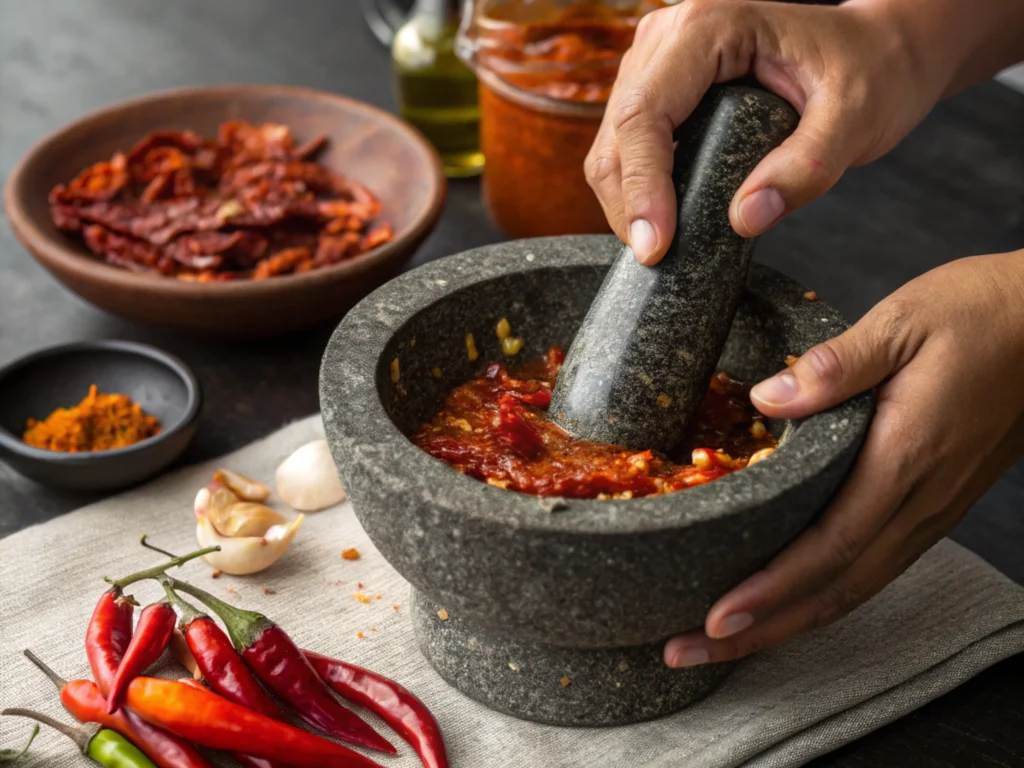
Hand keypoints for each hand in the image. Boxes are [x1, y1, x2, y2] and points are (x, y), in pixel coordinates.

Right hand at [585, 0, 947, 263]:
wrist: (876, 50)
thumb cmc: (870, 68)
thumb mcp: (856, 116)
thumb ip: (806, 168)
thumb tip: (745, 220)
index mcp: (709, 27)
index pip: (646, 112)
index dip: (641, 185)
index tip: (655, 246)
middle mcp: (669, 37)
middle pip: (617, 131)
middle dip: (627, 203)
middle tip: (656, 258)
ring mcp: (656, 61)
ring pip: (612, 143)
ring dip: (626, 201)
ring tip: (661, 245)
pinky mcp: (659, 89)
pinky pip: (627, 147)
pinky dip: (636, 190)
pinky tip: (663, 220)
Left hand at [664, 250, 1023, 667]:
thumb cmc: (980, 315)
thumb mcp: (904, 321)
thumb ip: (836, 365)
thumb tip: (768, 399)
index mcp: (907, 457)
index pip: (831, 545)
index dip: (772, 590)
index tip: (717, 619)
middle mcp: (921, 500)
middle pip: (835, 590)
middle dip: (761, 631)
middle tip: (692, 651)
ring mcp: (931, 510)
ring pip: (854, 590)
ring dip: (787, 624)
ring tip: (724, 643)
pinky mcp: (933, 505)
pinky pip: (872, 570)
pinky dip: (823, 599)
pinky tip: (788, 605)